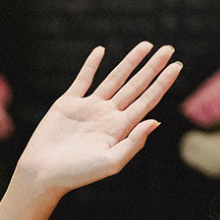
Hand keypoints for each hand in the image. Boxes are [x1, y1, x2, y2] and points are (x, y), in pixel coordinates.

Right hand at [15, 42, 180, 197]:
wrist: (43, 173)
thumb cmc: (76, 173)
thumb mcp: (110, 163)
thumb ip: (133, 143)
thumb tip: (156, 121)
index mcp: (120, 129)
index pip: (147, 100)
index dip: (162, 83)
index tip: (176, 66)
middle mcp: (108, 115)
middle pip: (136, 86)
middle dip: (152, 68)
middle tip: (169, 49)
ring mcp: (89, 108)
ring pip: (114, 78)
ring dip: (130, 62)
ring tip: (146, 45)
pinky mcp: (68, 103)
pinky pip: (83, 79)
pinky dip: (91, 65)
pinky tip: (101, 50)